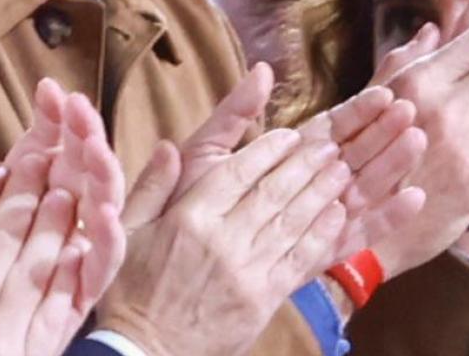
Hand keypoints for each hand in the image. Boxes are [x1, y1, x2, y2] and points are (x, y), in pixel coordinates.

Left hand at [0, 80, 124, 299]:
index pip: (45, 141)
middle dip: (84, 132)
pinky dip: (111, 235)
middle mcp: (53, 212)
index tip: (48, 92)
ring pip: (101, 202)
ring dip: (103, 172)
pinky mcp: (80, 287)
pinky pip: (104, 260)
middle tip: (79, 110)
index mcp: (19, 188)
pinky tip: (104, 212)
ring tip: (94, 149)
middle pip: (81, 164)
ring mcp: (71, 245)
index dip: (52, 115)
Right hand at [98, 69, 354, 355]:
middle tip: (328, 146)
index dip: (268, 149)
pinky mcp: (263, 298)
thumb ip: (151, 186)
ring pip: (293, 221)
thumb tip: (168, 146)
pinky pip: (300, 260)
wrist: (145, 350)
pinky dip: (323, 235)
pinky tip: (338, 215)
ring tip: (341, 170)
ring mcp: (247, 270)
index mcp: (189, 218)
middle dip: (305, 165)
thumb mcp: (127, 230)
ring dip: (322, 193)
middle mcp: (222, 239)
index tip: (289, 134)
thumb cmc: (130, 288)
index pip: (237, 172)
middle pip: (273, 192)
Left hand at [161, 65, 424, 262]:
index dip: (358, 111)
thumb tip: (262, 70)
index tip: (386, 93)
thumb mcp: (205, 151)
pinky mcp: (318, 254)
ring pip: (362, 188)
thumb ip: (235, 113)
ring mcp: (314, 220)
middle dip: (382, 132)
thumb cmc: (185, 206)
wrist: (177, 268)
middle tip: (412, 111)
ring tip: (417, 140)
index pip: (328, 129)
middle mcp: (303, 187)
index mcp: (281, 158)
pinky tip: (415, 198)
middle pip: (353, 154)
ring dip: (391, 165)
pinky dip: (387, 218)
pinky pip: (357, 235)